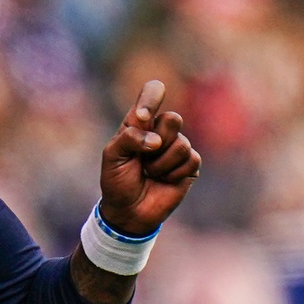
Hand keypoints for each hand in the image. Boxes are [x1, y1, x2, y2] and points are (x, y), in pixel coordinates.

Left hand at [97, 80, 199, 236]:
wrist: (129, 211)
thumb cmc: (117, 180)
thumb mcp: (112, 156)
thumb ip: (129, 138)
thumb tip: (157, 140)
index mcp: (139, 121)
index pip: (153, 92)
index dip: (152, 97)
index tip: (143, 117)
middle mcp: (161, 130)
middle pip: (173, 119)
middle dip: (157, 142)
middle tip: (143, 157)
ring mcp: (177, 147)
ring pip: (181, 143)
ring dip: (161, 164)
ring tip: (150, 172)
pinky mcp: (190, 165)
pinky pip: (190, 160)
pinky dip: (173, 174)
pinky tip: (163, 180)